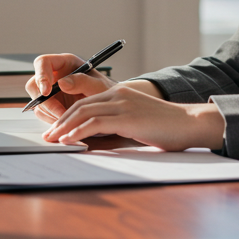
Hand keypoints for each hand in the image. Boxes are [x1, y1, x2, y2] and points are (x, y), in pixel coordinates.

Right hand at [26, 53, 116, 122]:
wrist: (108, 106)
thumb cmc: (106, 91)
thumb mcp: (99, 85)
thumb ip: (83, 81)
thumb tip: (62, 83)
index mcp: (64, 63)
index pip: (43, 62)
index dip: (41, 75)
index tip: (47, 91)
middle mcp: (54, 75)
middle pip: (34, 84)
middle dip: (44, 101)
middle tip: (60, 114)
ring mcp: (50, 91)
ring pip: (37, 101)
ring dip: (50, 113)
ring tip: (69, 119)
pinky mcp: (50, 105)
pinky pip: (42, 113)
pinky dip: (51, 119)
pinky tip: (66, 122)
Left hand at [42, 85, 225, 151]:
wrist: (190, 124)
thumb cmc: (166, 128)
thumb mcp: (135, 126)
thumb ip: (113, 130)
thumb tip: (88, 144)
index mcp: (120, 94)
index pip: (85, 103)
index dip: (67, 116)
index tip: (56, 130)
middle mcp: (118, 95)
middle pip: (80, 106)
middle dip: (60, 122)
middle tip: (48, 136)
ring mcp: (122, 104)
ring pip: (83, 113)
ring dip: (64, 128)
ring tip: (53, 140)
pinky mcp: (127, 117)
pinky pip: (94, 123)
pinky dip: (78, 131)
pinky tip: (68, 140)